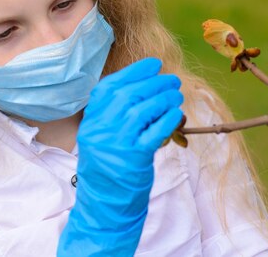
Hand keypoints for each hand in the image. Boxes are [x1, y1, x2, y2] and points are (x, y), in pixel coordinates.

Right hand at [57, 57, 182, 255]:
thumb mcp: (101, 134)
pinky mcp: (133, 157)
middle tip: (172, 80)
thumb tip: (144, 84)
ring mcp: (116, 142)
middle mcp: (100, 127)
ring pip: (142, 109)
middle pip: (128, 94)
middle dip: (154, 82)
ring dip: (164, 98)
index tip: (154, 64)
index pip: (111, 86)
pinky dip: (167, 119)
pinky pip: (154, 132)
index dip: (134, 71)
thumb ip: (114, 112)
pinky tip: (176, 114)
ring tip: (176, 96)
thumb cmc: (108, 164)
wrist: (104, 202)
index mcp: (91, 119)